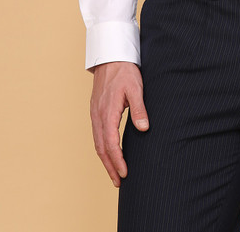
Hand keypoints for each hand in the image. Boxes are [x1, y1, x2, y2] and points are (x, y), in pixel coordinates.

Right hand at [90, 61, 148, 186]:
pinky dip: (102, 148)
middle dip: (110, 166)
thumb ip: (139, 109)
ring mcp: (95, 114)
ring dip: (105, 160)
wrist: (110, 57)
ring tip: (114, 174)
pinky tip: (108, 154)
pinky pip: (97, 135)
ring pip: (97, 143)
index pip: (111, 143)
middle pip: (101, 147)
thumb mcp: (136, 88)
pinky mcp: (96, 112)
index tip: (124, 173)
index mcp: (107, 111)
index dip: (117, 160)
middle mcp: (98, 115)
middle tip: (118, 182)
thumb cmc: (125, 71)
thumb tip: (144, 128)